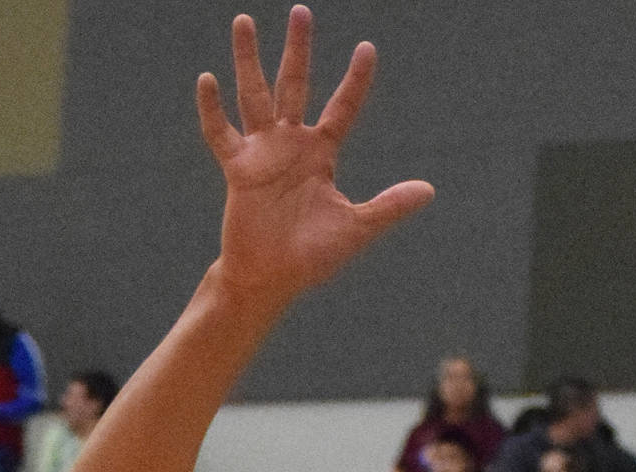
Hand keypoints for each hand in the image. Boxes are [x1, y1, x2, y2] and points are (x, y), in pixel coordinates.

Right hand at [197, 10, 433, 320]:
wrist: (271, 281)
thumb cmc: (311, 258)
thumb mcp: (354, 229)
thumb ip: (388, 206)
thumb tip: (429, 190)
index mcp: (321, 153)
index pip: (342, 107)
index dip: (355, 80)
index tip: (367, 48)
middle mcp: (291, 144)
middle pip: (294, 85)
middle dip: (297, 49)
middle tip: (300, 11)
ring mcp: (262, 152)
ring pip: (255, 95)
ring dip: (248, 60)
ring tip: (244, 21)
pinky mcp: (238, 169)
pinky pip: (221, 134)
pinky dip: (212, 110)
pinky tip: (207, 80)